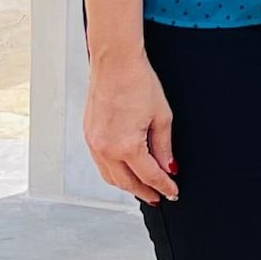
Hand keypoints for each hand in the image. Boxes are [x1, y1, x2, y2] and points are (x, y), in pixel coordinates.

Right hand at [85, 47, 177, 204]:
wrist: (115, 62)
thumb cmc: (137, 81)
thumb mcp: (161, 116)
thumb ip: (164, 146)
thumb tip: (168, 167)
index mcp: (126, 146)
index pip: (149, 176)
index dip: (164, 186)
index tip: (172, 192)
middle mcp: (105, 149)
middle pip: (126, 183)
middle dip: (144, 192)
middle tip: (158, 197)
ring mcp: (93, 143)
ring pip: (110, 177)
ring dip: (127, 185)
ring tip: (143, 188)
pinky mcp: (88, 135)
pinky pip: (101, 163)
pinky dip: (114, 171)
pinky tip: (124, 170)